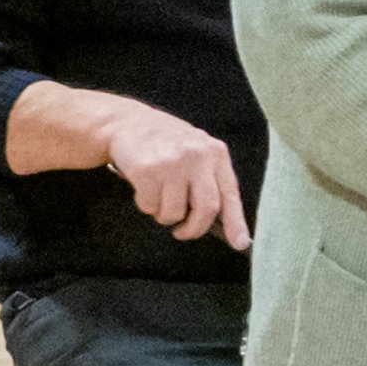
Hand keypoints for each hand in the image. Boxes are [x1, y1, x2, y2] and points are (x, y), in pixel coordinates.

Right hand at [99, 100, 250, 249]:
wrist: (126, 122)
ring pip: (174, 212)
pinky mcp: (147, 170)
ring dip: (164, 215)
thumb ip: (209, 180)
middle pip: (207, 209)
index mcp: (215, 153)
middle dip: (194, 229)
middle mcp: (198, 156)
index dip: (236, 222)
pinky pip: (150, 206)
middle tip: (183, 232)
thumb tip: (221, 222)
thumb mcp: (196, 152)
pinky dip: (145, 205)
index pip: (230, 193)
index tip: (240, 244)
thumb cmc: (165, 143)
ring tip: (159, 197)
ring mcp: (172, 163)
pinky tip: (143, 187)